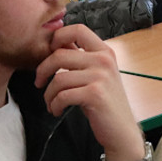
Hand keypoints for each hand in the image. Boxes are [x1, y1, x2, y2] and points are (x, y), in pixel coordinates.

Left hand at [34, 23, 142, 160]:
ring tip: (51, 103)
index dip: (58, 37)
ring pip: (58, 78)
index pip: (77, 29)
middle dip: (42, 70)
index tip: (49, 52)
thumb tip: (55, 44)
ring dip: (48, 94)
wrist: (121, 131)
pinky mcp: (95, 94)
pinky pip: (62, 95)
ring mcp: (101, 77)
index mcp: (104, 51)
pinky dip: (54, 105)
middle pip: (59, 54)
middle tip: (39, 82)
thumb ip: (80, 58)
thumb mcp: (96, 74)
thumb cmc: (105, 103)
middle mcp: (104, 60)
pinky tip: (57, 110)